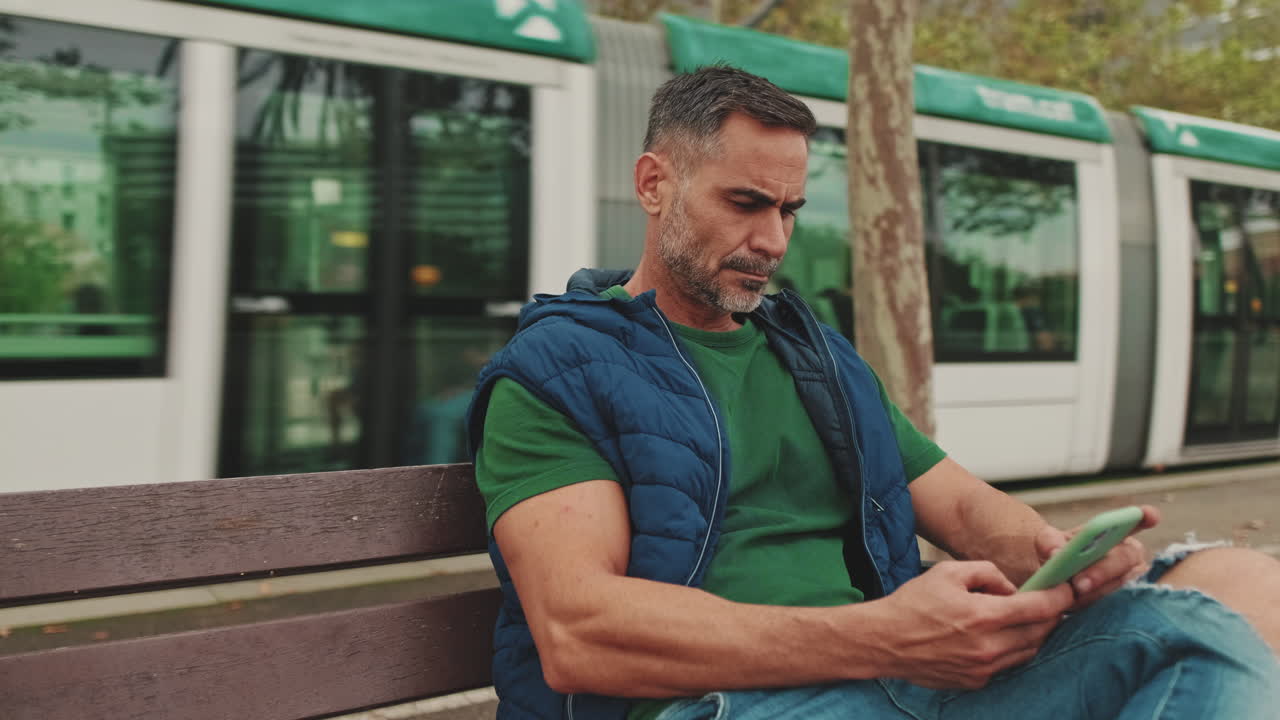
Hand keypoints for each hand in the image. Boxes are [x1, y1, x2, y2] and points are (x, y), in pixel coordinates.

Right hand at [864, 560, 1073, 688]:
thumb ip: (987, 572)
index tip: (1068, 588)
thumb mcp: (948, 572)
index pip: (1040, 608)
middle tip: (1050, 601)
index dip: (1060, 596)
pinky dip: (1012, 649)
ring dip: (1034, 633)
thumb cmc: (913, 603)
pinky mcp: (975, 681)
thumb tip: (1011, 588)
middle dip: (1051, 615)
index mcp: (983, 616)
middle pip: (1041, 633)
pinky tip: (998, 635)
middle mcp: (988, 647)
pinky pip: (1007, 664)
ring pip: (1028, 651)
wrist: (884, 640)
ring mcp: (983, 668)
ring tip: (1024, 617)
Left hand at [1033, 505, 1159, 608]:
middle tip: (1078, 583)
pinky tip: (1079, 608)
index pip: (1136, 521)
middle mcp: (1130, 554)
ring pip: (1120, 586)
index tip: (1148, 515)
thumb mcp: (1049, 544)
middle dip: (1101, 571)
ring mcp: (1133, 580)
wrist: (1055, 586)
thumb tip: (1057, 553)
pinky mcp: (1127, 604)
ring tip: (1072, 597)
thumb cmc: (1059, 559)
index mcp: (1116, 532)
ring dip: (1095, 593)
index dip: (1145, 517)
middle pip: (1125, 558)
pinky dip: (1095, 606)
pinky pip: (1116, 606)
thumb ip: (1050, 541)